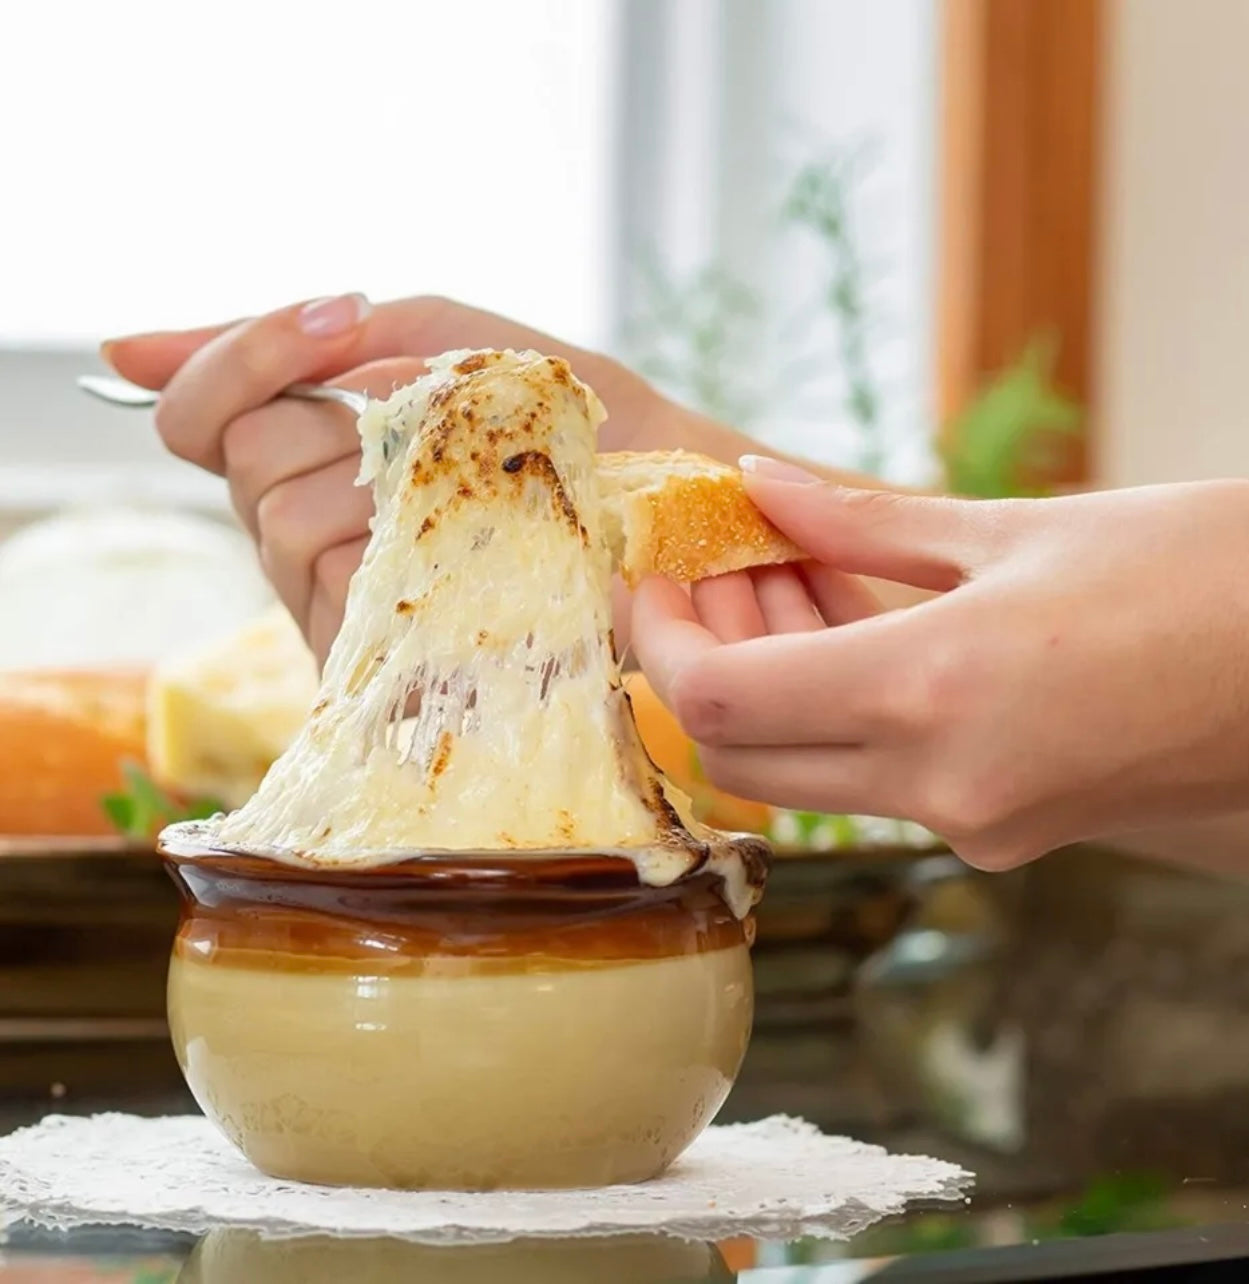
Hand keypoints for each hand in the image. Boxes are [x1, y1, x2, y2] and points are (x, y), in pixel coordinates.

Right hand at [102, 294, 688, 657]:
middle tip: (448, 421)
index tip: (342, 316)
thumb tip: (124, 353)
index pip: (203, 417)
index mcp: (310, 461)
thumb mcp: (446, 345)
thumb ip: (315, 343)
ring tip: (485, 481)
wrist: (669, 495)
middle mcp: (308, 536)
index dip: (243, 356)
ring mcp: (344, 603)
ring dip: (394, 473)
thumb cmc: (562, 422)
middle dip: (342, 413)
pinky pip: (351, 585)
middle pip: (246, 463)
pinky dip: (422, 533)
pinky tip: (488, 532)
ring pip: (288, 521)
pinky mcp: (388, 661)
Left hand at [632, 459, 1248, 869]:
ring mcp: (974, 823)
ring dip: (772, 677)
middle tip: (720, 566)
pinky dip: (839, 704)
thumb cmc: (1210, 574)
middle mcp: (940, 786)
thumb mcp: (1016, 529)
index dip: (663, 639)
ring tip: (787, 569)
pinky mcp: (1005, 828)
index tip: (650, 578)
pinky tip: (850, 617)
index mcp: (935, 695)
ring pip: (807, 766)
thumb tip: (759, 486)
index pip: (721, 699)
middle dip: (706, 659)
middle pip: (745, 751)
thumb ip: (864, 521)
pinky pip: (876, 775)